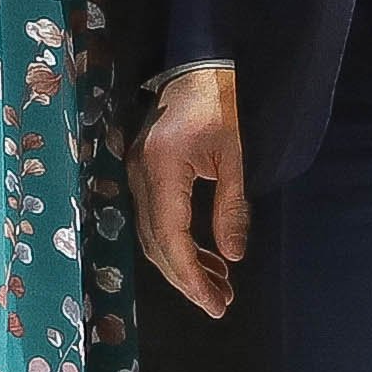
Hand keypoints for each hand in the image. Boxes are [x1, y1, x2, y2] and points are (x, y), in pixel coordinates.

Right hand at [132, 66, 248, 318]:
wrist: (196, 66)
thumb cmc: (221, 104)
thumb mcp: (234, 157)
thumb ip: (231, 208)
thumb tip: (232, 257)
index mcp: (163, 169)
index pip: (171, 238)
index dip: (190, 276)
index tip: (214, 302)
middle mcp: (140, 176)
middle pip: (157, 244)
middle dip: (187, 279)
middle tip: (219, 304)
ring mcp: (137, 175)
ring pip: (154, 236)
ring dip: (183, 265)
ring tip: (219, 287)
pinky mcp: (143, 174)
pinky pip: (156, 220)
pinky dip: (179, 244)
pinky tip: (206, 259)